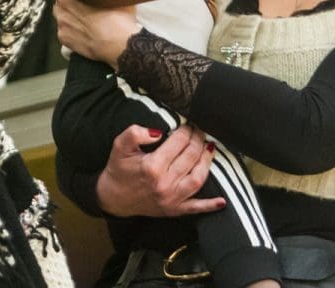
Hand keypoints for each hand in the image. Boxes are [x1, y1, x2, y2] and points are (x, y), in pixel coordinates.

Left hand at [50, 0, 139, 66]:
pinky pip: (63, 30)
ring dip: (66, 10)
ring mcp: (62, 25)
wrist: (120, 46)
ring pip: (59, 13)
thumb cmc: (121, 18)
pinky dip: (69, 28)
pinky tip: (81, 28)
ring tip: (80, 12)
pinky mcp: (65, 39)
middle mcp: (63, 8)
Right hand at [96, 125, 224, 217]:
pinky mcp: (174, 210)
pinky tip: (222, 201)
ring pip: (198, 178)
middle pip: (191, 156)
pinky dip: (210, 205)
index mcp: (152, 166)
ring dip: (207, 162)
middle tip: (199, 130)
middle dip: (198, 139)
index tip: (188, 122)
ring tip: (209, 148)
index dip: (186, 129)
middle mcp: (165, 183)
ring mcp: (171, 199)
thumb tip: (158, 132)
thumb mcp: (120, 146)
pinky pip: (196, 208)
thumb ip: (135, 133)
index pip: (179, 142)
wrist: (112, 198)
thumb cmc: (118, 170)